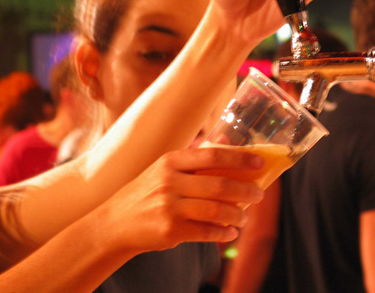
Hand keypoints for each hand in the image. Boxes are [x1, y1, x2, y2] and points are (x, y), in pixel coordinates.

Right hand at [97, 147, 264, 253]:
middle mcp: (170, 182)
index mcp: (171, 161)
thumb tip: (227, 141)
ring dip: (237, 215)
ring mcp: (169, 207)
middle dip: (245, 191)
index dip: (240, 158)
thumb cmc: (147, 192)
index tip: (259, 163)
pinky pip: (206, 232)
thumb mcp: (165, 169)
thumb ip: (195, 158)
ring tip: (244, 218)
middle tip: (259, 195)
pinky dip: (222, 233)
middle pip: (219, 185)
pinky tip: (229, 233)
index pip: (213, 155)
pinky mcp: (170, 230)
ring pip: (216, 210)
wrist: (115, 223)